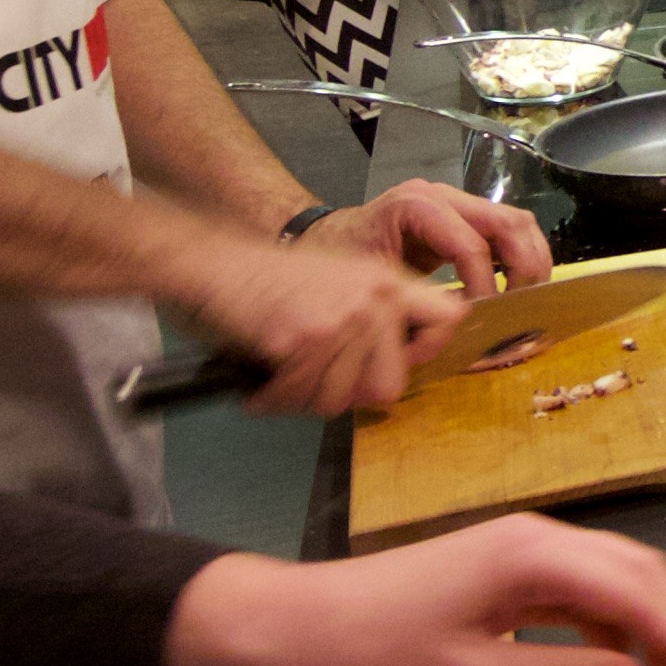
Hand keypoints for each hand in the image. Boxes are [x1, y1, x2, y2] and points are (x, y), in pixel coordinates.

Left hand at [168, 513, 665, 665]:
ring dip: (650, 624)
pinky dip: (612, 626)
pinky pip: (580, 591)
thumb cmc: (376, 652)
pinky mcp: (508, 570)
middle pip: (635, 571)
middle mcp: (537, 538)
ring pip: (612, 578)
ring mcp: (522, 551)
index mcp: (530, 556)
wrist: (303, 623)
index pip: (632, 590)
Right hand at [171, 235, 461, 412]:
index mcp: (387, 281)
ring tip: (284, 373)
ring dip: (304, 397)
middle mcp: (372, 299)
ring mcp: (340, 320)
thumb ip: (377, 319)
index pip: (448, 319)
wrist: (217, 265)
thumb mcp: (342, 282)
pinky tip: (264, 379)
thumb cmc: (271, 281)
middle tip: (315, 379)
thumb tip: (398, 373)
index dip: (429, 351)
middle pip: (389, 385)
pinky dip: (275, 398)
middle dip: (348, 393)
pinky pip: (300, 397)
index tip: (403, 363)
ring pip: (340, 399)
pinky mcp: (304, 340)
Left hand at [312, 182, 551, 294]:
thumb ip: (411, 304)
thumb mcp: (370, 284)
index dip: (484, 285)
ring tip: (526, 299)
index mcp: (416, 206)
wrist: (326, 236)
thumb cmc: (341, 258)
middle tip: (522, 307)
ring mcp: (457, 202)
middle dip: (524, 268)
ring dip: (531, 261)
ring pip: (517, 222)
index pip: (470, 245)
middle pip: (508, 223)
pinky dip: (521, 257)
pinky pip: (507, 229)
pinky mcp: (464, 216)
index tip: (484, 317)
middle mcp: (443, 196)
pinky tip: (516, 287)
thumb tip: (454, 333)